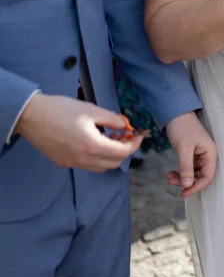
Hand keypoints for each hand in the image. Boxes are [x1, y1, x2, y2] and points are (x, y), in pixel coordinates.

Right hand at [15, 93, 143, 170]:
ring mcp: (73, 164)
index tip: (138, 134)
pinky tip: (92, 141)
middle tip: (123, 135)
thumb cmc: (61, 109)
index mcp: (93, 146)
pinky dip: (96, 157)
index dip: (134, 144)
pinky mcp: (63, 163)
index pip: (122, 152)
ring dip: (110, 155)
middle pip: (114, 163)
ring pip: (100, 167)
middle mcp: (84, 160)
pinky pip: (87, 165)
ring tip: (108, 137)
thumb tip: (125, 125)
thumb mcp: (91, 110)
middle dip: (123, 150)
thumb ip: (112, 119)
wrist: (31, 116)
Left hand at [165, 111, 216, 198]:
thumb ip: (186, 167)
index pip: (207, 176)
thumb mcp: (184, 148)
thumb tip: (187, 185)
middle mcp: (207, 156)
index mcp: (210, 153)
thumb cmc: (182, 128)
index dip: (196, 187)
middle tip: (170, 181)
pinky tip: (171, 173)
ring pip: (193, 174)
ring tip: (168, 177)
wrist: (175, 113)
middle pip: (200, 177)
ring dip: (181, 178)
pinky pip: (188, 169)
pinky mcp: (192, 155)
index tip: (183, 193)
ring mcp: (200, 155)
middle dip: (186, 182)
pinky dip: (180, 172)